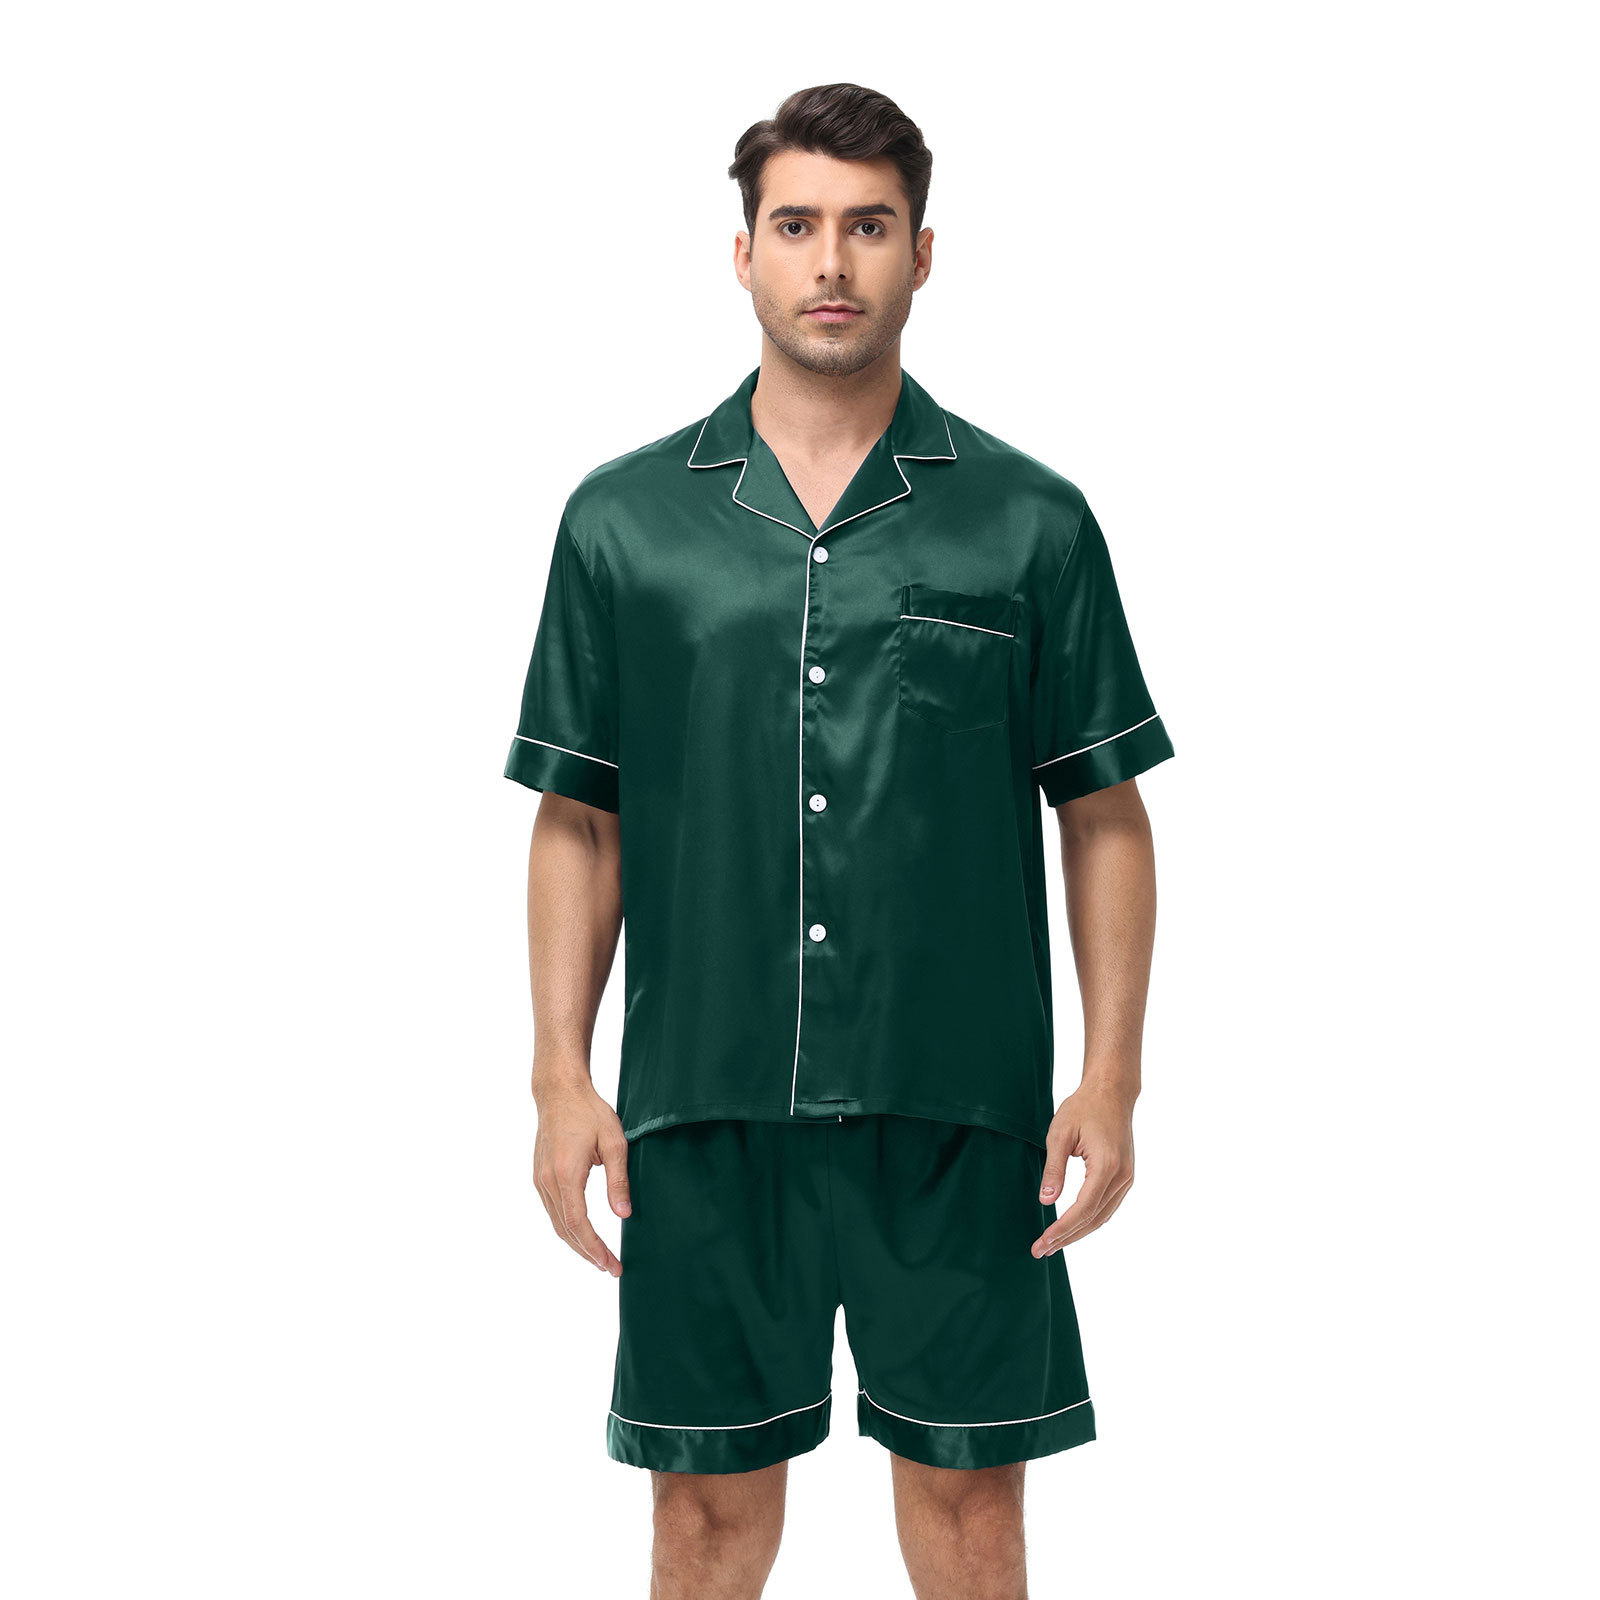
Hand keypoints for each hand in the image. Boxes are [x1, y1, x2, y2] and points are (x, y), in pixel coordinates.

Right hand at [531, 1073, 631, 1276]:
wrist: (559, 1090)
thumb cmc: (589, 1112)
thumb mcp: (614, 1143)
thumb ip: (618, 1181)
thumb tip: (623, 1215)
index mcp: (566, 1175)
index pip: (579, 1224)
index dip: (595, 1249)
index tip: (611, 1265)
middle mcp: (548, 1181)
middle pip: (565, 1230)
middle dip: (588, 1253)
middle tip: (610, 1268)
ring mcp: (540, 1179)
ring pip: (557, 1223)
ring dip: (577, 1243)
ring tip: (599, 1258)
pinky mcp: (539, 1175)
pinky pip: (552, 1210)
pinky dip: (567, 1228)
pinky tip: (581, 1234)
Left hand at [1030, 1084, 1134, 1256]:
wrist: (1112, 1092)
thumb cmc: (1083, 1107)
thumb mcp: (1059, 1134)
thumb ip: (1053, 1169)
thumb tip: (1046, 1201)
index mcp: (1107, 1166)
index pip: (1083, 1209)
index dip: (1062, 1229)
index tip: (1043, 1241)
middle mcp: (1122, 1177)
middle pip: (1094, 1219)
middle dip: (1067, 1238)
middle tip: (1041, 1250)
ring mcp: (1127, 1178)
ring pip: (1102, 1216)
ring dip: (1078, 1232)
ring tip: (1053, 1243)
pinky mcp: (1126, 1177)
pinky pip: (1107, 1206)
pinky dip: (1089, 1220)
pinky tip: (1072, 1226)